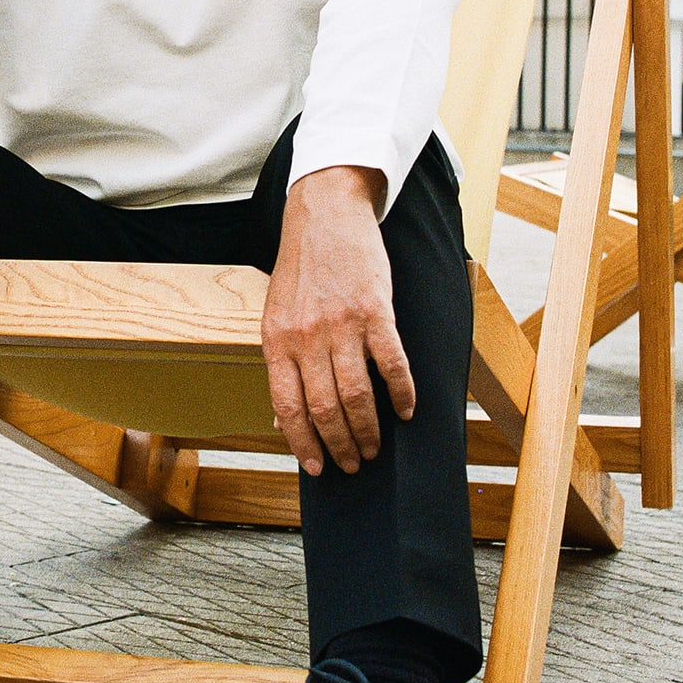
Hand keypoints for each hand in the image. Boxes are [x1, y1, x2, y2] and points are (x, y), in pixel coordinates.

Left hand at [263, 166, 414, 477]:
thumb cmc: (301, 269)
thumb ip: (282, 365)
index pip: (288, 408)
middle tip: (355, 463)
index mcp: (276, 340)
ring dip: (369, 430)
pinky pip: (391, 364)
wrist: (324, 214)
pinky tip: (406, 410)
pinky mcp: (375, 311)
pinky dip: (402, 394)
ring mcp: (341, 324)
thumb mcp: (276, 316)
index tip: (318, 468)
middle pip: (325, 409)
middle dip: (341, 445)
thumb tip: (284, 419)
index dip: (303, 444)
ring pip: (357, 395)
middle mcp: (306, 336)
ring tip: (376, 447)